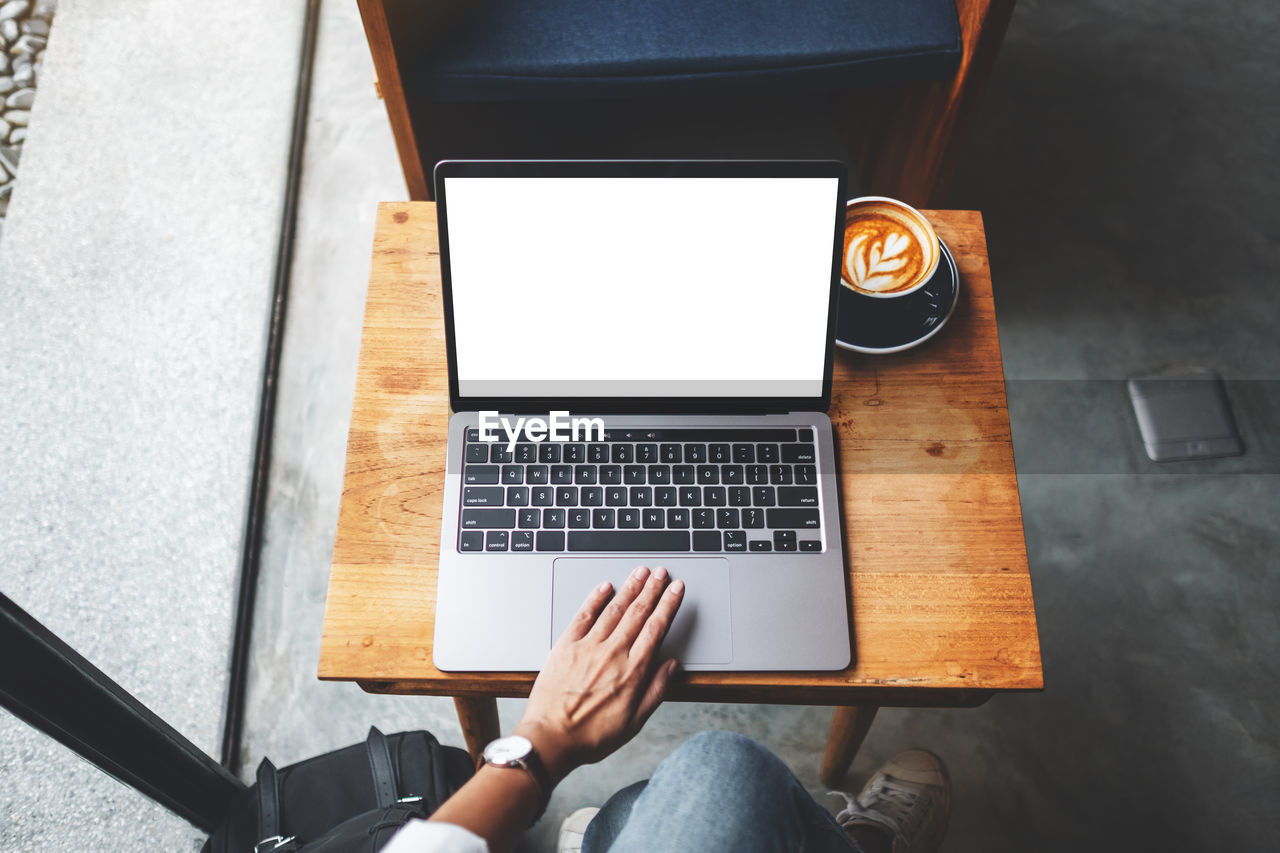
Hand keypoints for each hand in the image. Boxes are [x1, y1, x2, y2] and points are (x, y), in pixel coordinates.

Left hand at [514, 566, 683, 783]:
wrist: (551, 739)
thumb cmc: (591, 736)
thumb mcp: (634, 722)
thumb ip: (656, 690)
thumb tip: (671, 665)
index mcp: (633, 672)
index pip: (656, 628)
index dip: (669, 605)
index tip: (676, 590)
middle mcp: (613, 653)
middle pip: (638, 612)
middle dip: (653, 589)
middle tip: (661, 573)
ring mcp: (588, 647)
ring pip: (614, 609)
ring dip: (630, 588)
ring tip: (641, 572)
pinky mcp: (566, 646)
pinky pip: (584, 615)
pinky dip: (596, 599)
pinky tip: (605, 587)